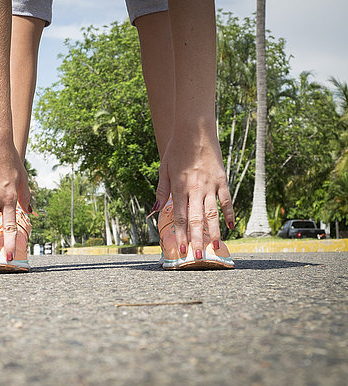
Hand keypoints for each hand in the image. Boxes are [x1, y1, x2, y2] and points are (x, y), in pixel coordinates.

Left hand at [154, 132, 234, 257]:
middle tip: (197, 255)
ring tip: (214, 247)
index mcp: (180, 187)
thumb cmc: (177, 149)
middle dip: (196, 239)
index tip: (182, 248)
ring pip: (212, 213)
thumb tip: (155, 208)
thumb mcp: (164, 169)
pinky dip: (229, 214)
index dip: (181, 234)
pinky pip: (226, 200)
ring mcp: (211, 185)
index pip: (179, 216)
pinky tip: (230, 227)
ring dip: (213, 231)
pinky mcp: (222, 180)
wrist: (195, 129)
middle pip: (196, 219)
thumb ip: (162, 190)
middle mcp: (196, 188)